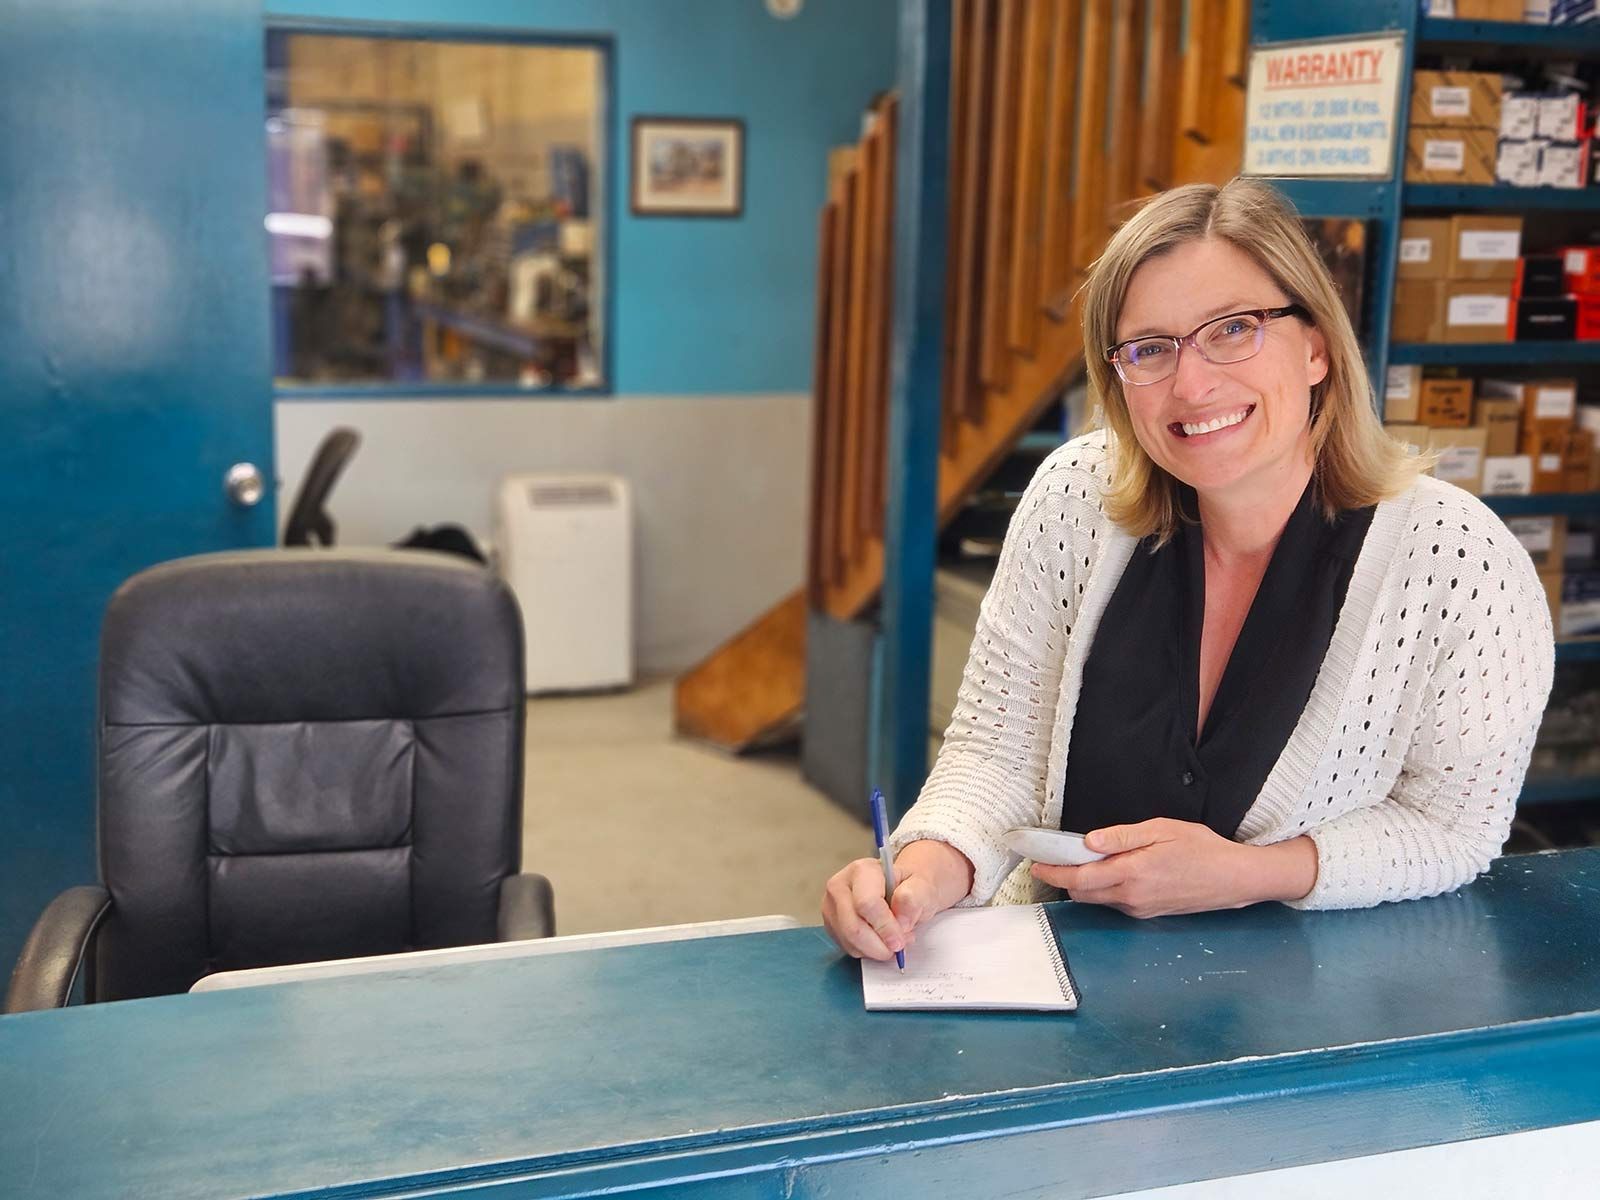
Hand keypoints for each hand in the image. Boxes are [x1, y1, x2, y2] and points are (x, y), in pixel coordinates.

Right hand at [821, 839, 973, 959]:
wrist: (902, 890)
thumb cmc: (910, 887)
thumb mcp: (922, 887)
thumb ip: (914, 898)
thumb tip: (901, 920)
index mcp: (862, 870)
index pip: (867, 903)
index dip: (885, 927)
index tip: (900, 941)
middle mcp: (840, 885)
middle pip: (853, 927)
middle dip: (879, 945)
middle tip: (899, 947)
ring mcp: (832, 906)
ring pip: (849, 941)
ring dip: (875, 950)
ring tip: (892, 941)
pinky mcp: (831, 924)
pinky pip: (847, 947)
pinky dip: (867, 951)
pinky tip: (880, 940)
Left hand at [1029, 819, 1317, 917]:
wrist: (1234, 879)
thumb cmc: (1202, 849)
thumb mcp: (1162, 830)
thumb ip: (1122, 837)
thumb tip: (1089, 841)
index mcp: (1133, 874)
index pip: (1080, 879)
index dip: (1054, 872)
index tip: (1036, 864)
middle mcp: (1133, 897)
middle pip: (1083, 894)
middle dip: (1063, 879)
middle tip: (1050, 861)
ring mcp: (1141, 909)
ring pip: (1098, 900)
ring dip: (1082, 885)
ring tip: (1076, 863)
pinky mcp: (1149, 913)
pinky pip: (1115, 903)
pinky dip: (1102, 890)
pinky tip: (1106, 872)